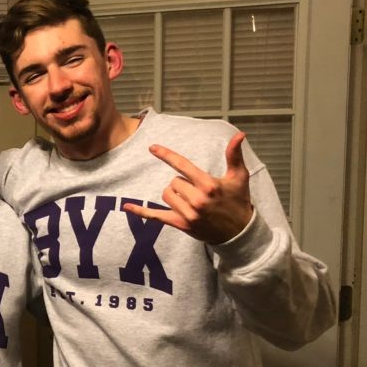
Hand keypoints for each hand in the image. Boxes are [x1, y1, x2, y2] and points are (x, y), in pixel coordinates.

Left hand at [122, 132, 252, 243]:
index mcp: (209, 185)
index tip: (152, 147)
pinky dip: (141, 211)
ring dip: (175, 194)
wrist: (239, 232)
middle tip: (199, 191)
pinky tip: (127, 207)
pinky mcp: (181, 224)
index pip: (182, 165)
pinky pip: (156, 216)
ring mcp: (188, 214)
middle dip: (183, 183)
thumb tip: (239, 134)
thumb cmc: (238, 201)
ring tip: (191, 200)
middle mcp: (197, 200)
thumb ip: (234, 155)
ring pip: (167, 194)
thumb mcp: (239, 177)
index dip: (166, 155)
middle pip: (173, 181)